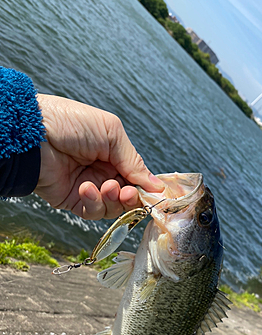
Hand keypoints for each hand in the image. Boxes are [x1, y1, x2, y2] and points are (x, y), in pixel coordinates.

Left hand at [34, 94, 163, 219]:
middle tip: (128, 192)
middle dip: (131, 196)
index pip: (137, 177)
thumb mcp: (111, 133)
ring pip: (113, 207)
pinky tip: (86, 188)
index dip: (147, 187)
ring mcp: (89, 187)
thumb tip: (156, 185)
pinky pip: (93, 211)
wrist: (32, 134)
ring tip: (106, 186)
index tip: (157, 194)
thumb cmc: (70, 123)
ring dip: (113, 200)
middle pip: (128, 196)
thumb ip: (134, 161)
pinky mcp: (73, 200)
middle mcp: (103, 171)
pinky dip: (94, 202)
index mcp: (114, 154)